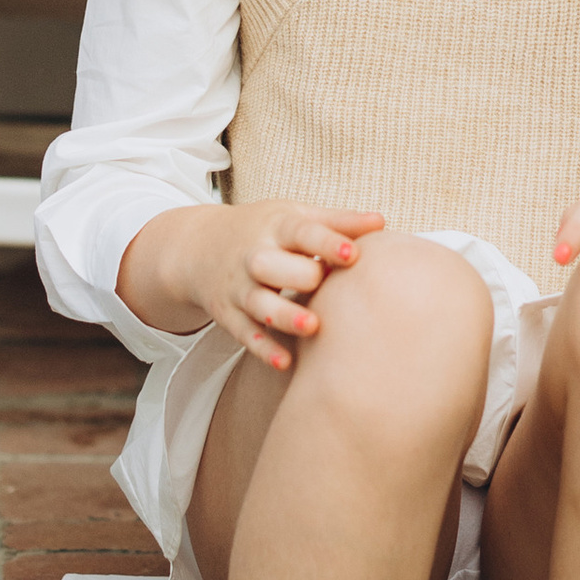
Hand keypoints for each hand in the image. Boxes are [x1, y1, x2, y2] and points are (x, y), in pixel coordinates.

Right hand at [116, 202, 387, 371]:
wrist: (198, 247)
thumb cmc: (264, 230)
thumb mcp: (295, 216)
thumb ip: (337, 222)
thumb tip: (382, 222)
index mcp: (276, 227)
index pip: (302, 233)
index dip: (328, 243)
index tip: (354, 254)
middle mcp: (254, 256)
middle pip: (272, 265)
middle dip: (299, 275)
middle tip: (324, 283)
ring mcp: (239, 287)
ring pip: (259, 303)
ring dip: (284, 315)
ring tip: (313, 326)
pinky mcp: (229, 315)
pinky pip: (245, 333)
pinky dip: (263, 348)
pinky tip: (285, 363)